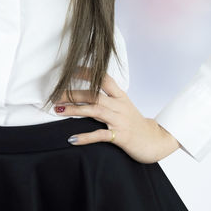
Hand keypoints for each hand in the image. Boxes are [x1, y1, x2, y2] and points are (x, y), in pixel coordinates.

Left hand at [53, 74, 181, 163]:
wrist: (156, 141)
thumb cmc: (135, 124)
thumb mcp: (123, 107)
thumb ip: (107, 99)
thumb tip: (85, 92)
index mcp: (121, 97)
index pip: (104, 79)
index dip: (88, 72)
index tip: (70, 69)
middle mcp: (120, 106)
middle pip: (94, 94)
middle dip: (73, 93)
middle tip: (55, 94)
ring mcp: (120, 121)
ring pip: (95, 110)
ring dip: (75, 109)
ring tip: (58, 109)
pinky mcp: (121, 136)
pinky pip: (100, 135)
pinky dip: (86, 137)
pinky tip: (72, 138)